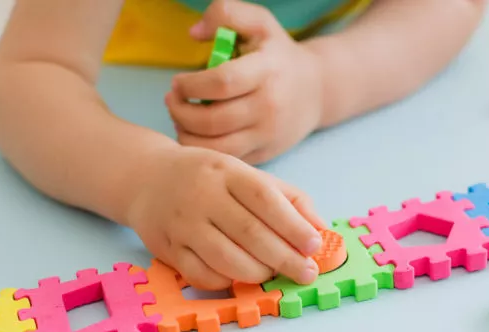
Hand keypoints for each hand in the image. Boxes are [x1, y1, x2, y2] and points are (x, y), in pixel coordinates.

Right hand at [127, 144, 324, 289]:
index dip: (293, 226)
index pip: (265, 199)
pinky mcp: (166, 248)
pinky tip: (241, 277)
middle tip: (306, 273)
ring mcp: (182, 224)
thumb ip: (288, 200)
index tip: (314, 246)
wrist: (148, 178)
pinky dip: (226, 282)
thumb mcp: (248, 175)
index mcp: (228, 172)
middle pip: (249, 233)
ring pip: (225, 258)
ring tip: (274, 273)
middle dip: (284, 258)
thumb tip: (321, 230)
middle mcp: (202, 195)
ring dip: (257, 273)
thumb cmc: (211, 179)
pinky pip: (201, 275)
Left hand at [164, 0, 323, 164]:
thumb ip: (225, 13)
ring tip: (180, 120)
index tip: (177, 82)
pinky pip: (227, 160)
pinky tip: (197, 134)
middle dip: (181, 112)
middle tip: (171, 101)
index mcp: (267, 71)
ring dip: (187, 136)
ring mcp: (268, 134)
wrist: (317, 90)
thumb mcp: (259, 22)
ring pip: (217, 147)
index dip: (190, 85)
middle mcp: (269, 107)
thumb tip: (194, 33)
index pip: (221, 82)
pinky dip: (204, 152)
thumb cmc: (278, 54)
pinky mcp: (265, 154)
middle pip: (213, 120)